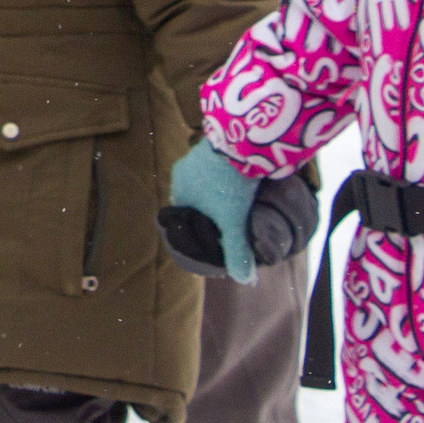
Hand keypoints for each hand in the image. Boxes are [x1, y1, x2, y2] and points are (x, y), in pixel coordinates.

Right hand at [157, 140, 315, 282]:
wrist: (237, 142)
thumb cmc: (229, 184)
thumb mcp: (234, 223)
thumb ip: (236, 252)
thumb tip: (244, 280)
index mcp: (180, 195)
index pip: (186, 218)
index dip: (200, 227)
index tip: (216, 231)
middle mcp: (180, 176)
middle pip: (194, 199)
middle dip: (209, 209)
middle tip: (229, 216)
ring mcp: (192, 158)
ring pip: (204, 182)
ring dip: (217, 190)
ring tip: (236, 197)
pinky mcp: (208, 145)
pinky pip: (213, 167)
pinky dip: (223, 174)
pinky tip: (238, 178)